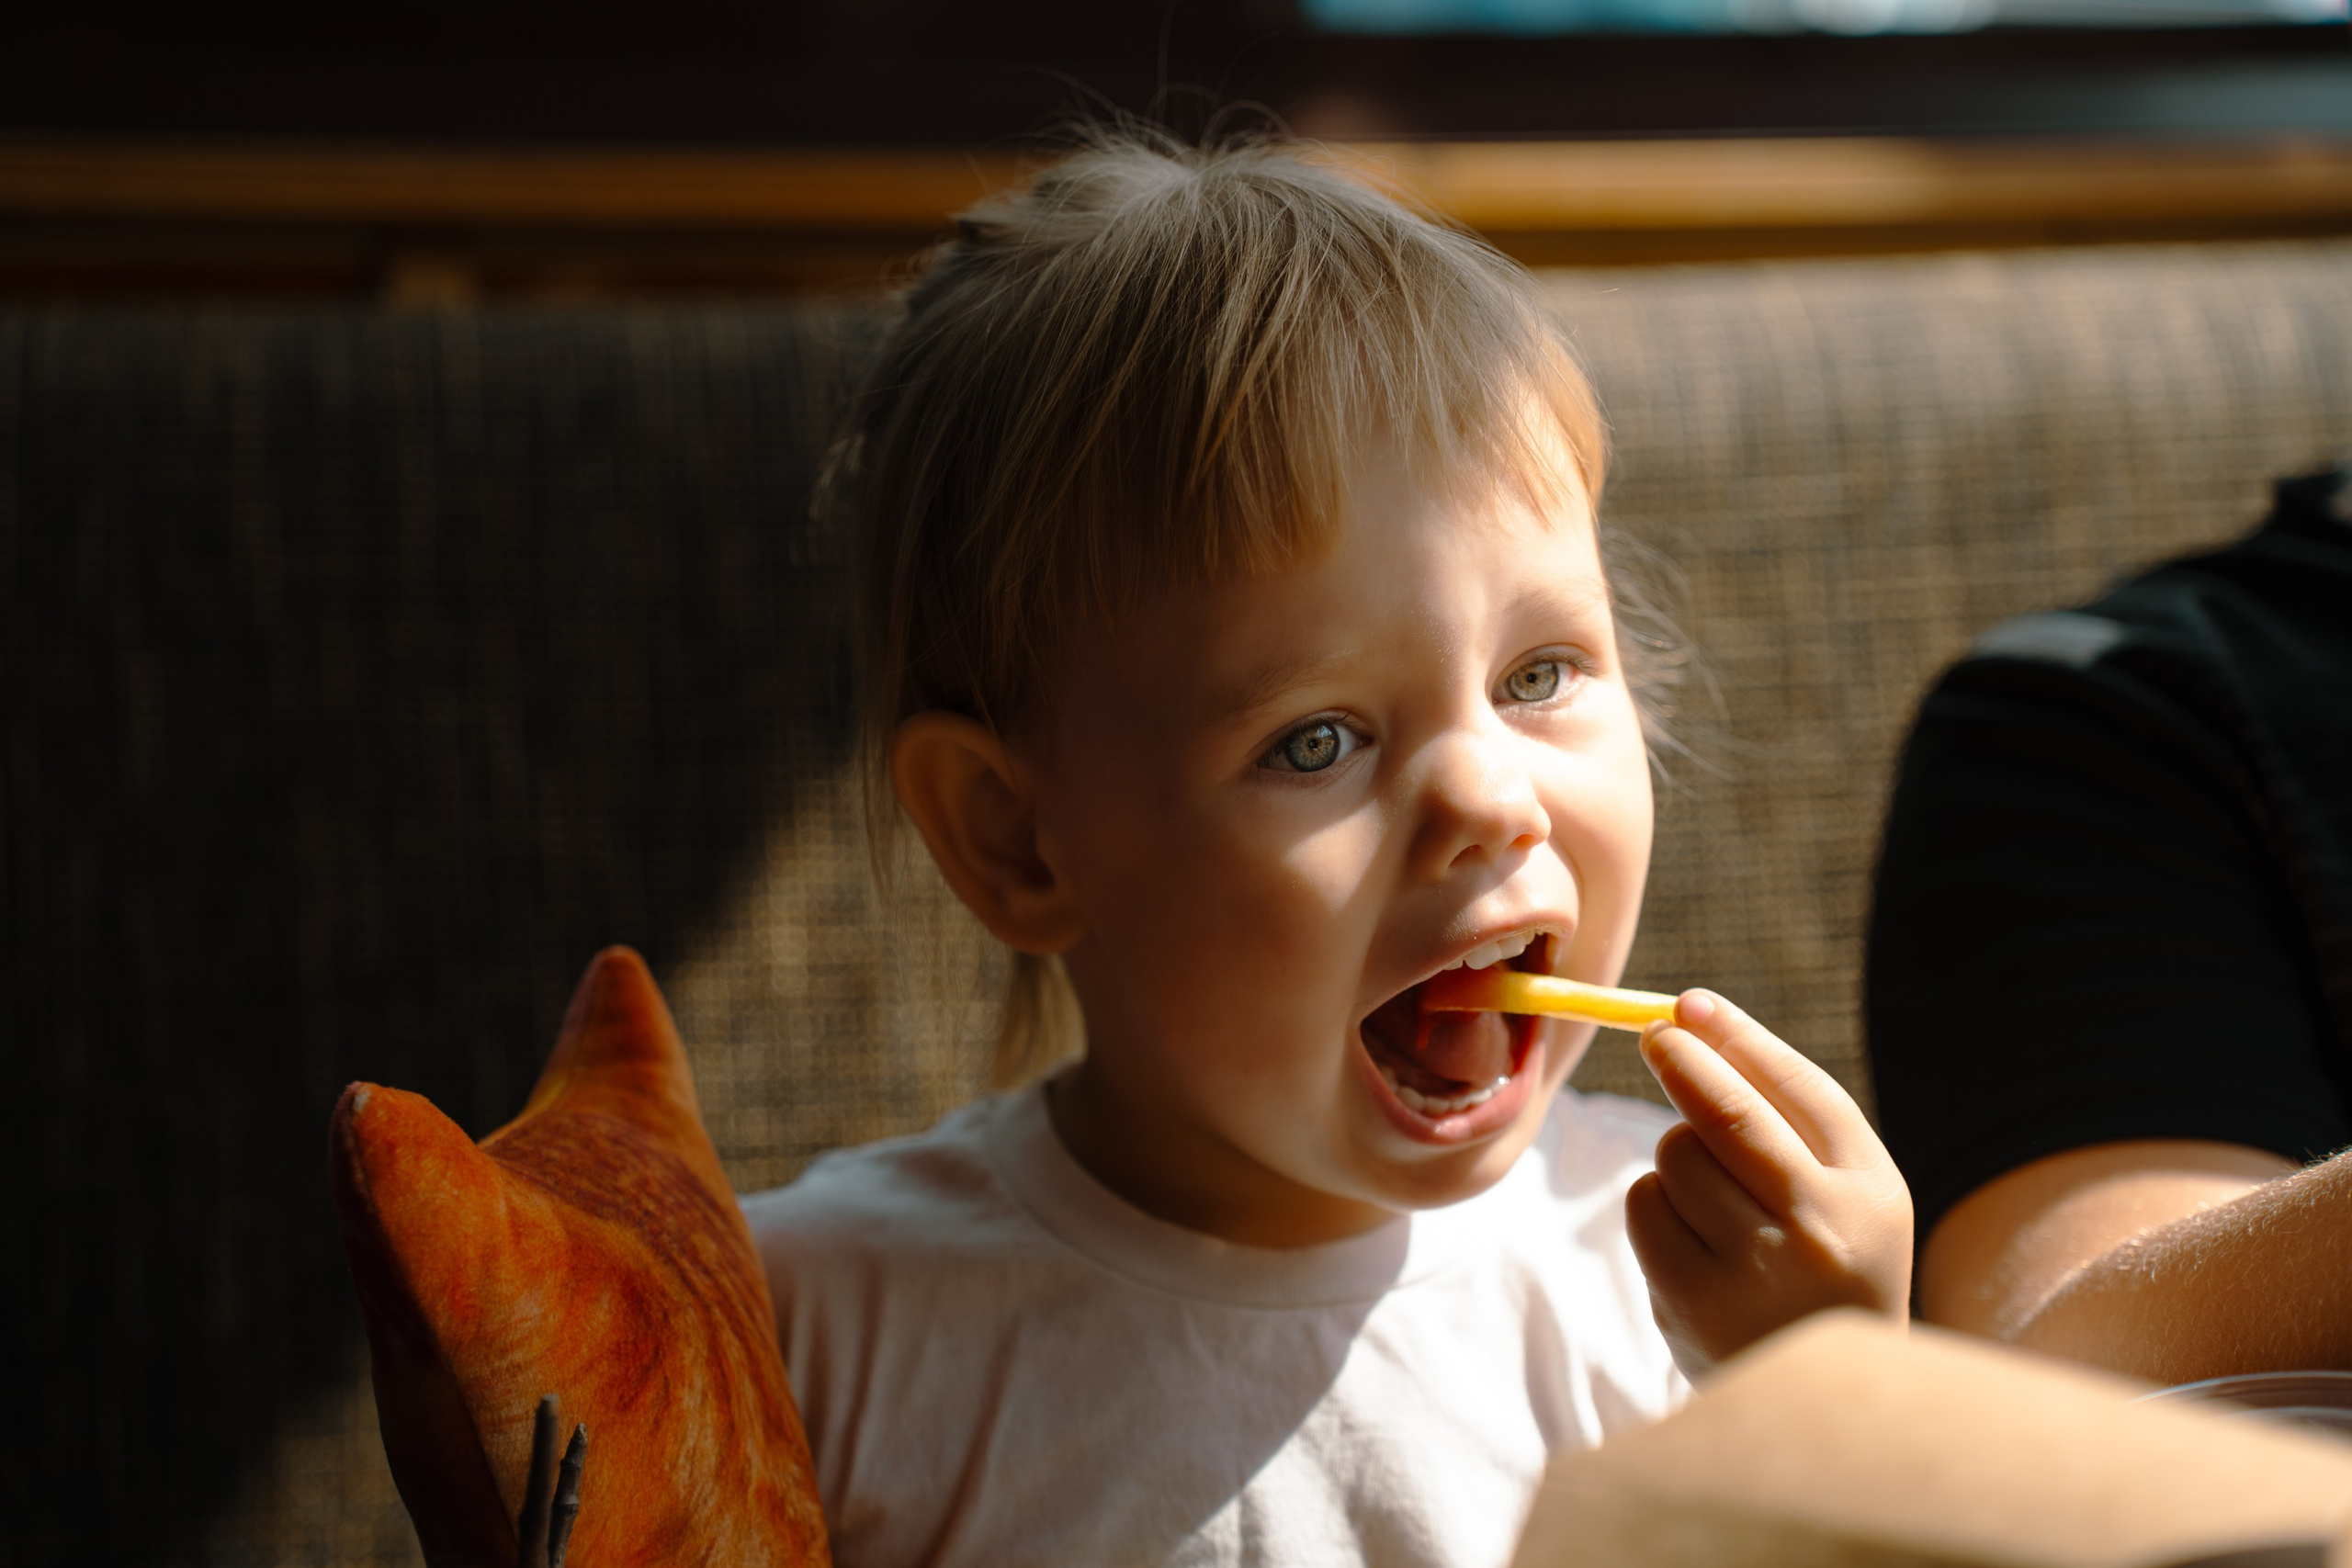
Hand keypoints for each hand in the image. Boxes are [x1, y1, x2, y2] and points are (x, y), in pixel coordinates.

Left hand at [1625, 990, 1912, 1377]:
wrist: (1819, 1396)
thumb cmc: (1827, 1257)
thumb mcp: (1842, 1185)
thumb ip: (1783, 1102)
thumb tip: (1692, 1012)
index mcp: (1869, 1196)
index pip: (1794, 1093)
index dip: (1734, 1039)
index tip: (1687, 1003)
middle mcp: (1819, 1235)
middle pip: (1724, 1116)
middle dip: (1682, 1063)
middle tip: (1659, 1038)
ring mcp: (1752, 1274)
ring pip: (1674, 1157)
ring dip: (1677, 1154)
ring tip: (1715, 1193)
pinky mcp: (1689, 1303)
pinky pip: (1644, 1207)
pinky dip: (1655, 1203)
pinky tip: (1691, 1237)